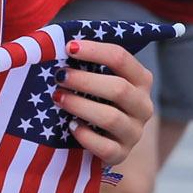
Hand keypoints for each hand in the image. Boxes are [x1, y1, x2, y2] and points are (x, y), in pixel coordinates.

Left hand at [52, 38, 153, 165]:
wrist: (100, 139)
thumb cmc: (92, 95)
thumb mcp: (93, 76)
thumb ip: (81, 58)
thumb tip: (49, 37)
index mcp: (140, 79)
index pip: (121, 58)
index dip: (94, 50)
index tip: (68, 47)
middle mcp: (143, 105)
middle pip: (119, 88)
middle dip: (85, 80)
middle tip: (59, 76)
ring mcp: (134, 132)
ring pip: (111, 118)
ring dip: (81, 105)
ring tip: (58, 98)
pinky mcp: (121, 155)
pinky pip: (106, 148)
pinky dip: (86, 136)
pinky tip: (71, 126)